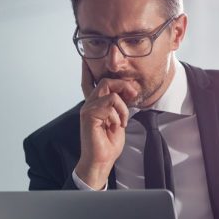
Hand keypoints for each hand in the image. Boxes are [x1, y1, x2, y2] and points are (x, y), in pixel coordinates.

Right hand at [76, 61, 139, 188]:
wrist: (101, 160)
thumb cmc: (109, 144)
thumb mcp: (118, 120)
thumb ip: (118, 106)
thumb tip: (127, 92)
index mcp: (94, 105)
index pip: (89, 82)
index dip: (87, 70)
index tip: (86, 58)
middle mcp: (89, 104)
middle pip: (105, 81)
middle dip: (123, 85)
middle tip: (133, 97)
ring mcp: (87, 109)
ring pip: (110, 90)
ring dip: (123, 105)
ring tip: (123, 120)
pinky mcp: (89, 115)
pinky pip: (110, 103)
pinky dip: (119, 113)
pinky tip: (118, 125)